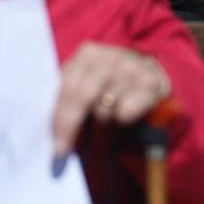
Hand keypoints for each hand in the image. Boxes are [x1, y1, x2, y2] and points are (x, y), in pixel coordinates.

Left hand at [52, 42, 170, 156]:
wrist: (149, 72)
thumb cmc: (110, 82)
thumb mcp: (88, 79)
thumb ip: (69, 94)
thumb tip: (53, 128)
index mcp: (89, 53)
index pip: (68, 86)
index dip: (60, 117)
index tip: (55, 143)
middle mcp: (110, 57)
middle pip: (83, 96)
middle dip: (70, 125)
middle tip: (64, 149)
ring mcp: (131, 69)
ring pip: (104, 109)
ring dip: (101, 121)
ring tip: (105, 117)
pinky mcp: (149, 84)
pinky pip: (125, 113)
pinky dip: (122, 119)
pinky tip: (124, 113)